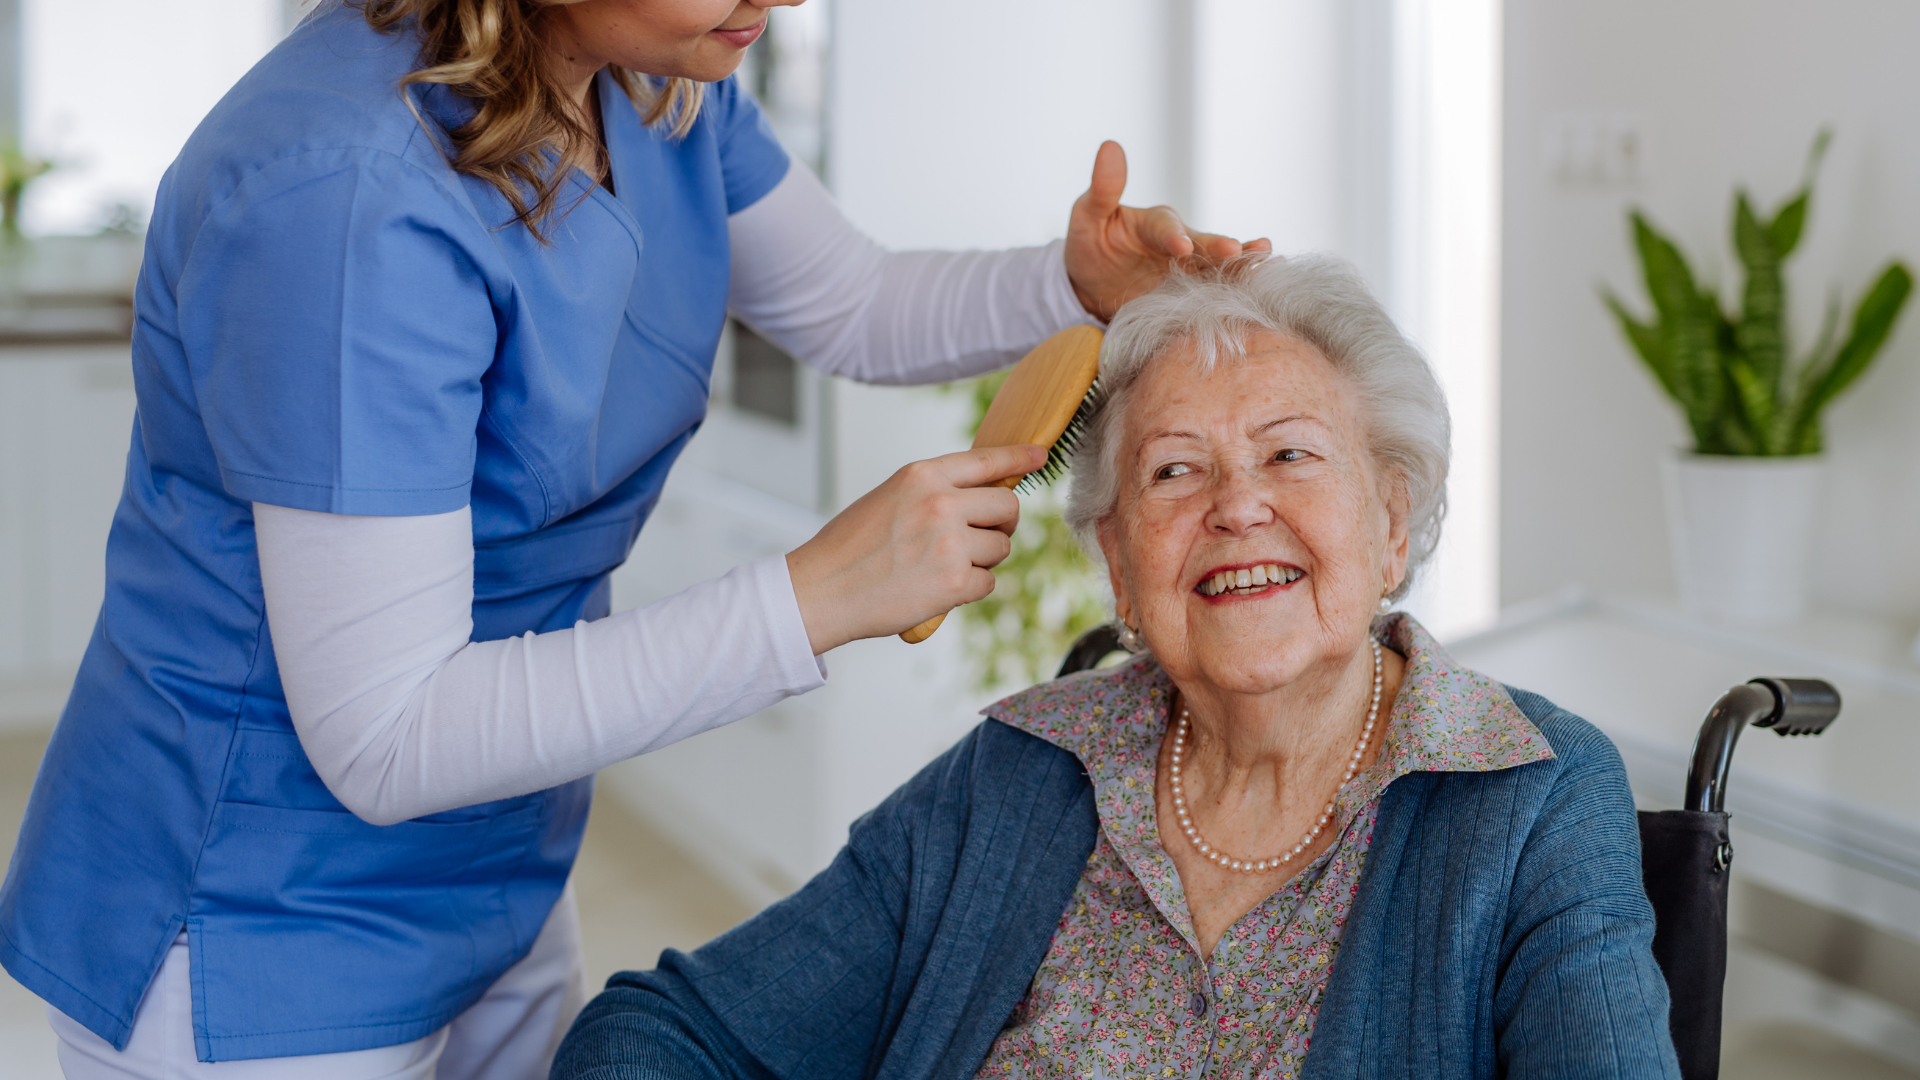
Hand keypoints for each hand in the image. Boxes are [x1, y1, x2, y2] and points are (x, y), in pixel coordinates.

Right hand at [786, 444, 1045, 654]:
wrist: (821, 590)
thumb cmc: (849, 548)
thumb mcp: (889, 498)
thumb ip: (932, 492)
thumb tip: (980, 498)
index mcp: (921, 475)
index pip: (985, 460)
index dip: (1018, 458)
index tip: (1038, 456)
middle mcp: (941, 502)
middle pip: (1007, 507)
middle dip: (1001, 525)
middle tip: (981, 538)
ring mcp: (950, 542)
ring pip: (1000, 548)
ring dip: (982, 560)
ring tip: (942, 567)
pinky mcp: (955, 581)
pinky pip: (988, 582)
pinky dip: (969, 589)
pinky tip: (937, 589)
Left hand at [1064, 141, 1273, 321]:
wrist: (1094, 284)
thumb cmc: (1092, 243)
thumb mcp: (1088, 216)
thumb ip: (1103, 189)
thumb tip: (1109, 146)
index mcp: (1156, 223)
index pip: (1166, 228)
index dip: (1174, 236)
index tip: (1181, 246)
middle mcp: (1181, 243)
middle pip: (1203, 246)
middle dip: (1220, 249)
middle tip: (1237, 251)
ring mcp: (1189, 271)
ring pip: (1219, 267)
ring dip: (1242, 266)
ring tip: (1269, 263)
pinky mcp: (1192, 296)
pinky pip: (1216, 293)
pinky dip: (1238, 291)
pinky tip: (1265, 288)